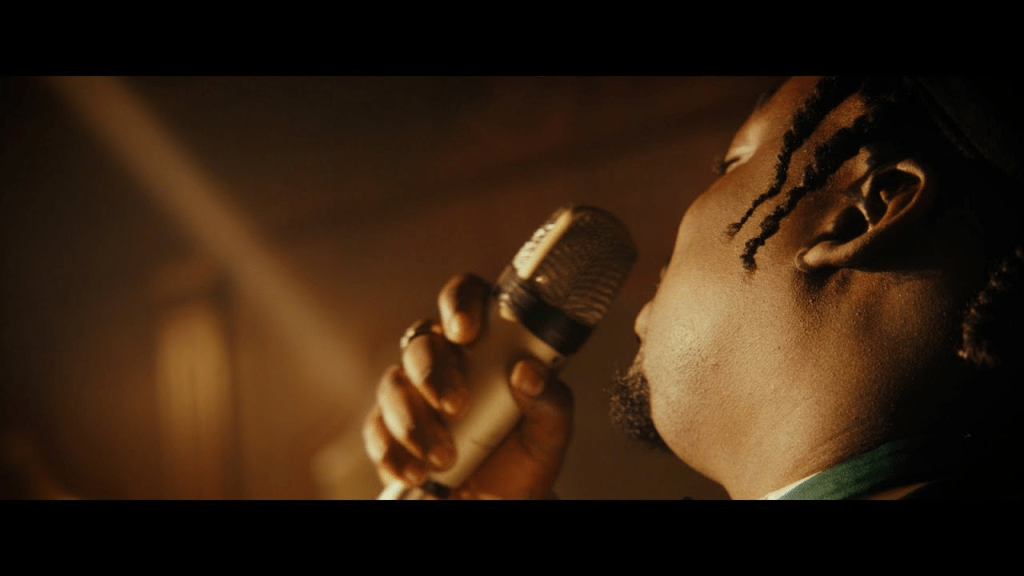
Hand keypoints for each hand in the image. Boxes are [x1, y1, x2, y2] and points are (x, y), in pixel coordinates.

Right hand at [363, 274, 573, 498]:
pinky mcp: (387, 430)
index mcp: (483, 343)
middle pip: (421, 343)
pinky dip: (393, 452)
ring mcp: (410, 394)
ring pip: (392, 385)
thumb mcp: (550, 431)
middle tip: (456, 406)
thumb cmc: (526, 456)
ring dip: (414, 423)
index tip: (466, 332)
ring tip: (445, 458)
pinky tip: (417, 472)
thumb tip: (528, 372)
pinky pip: (376, 430)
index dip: (459, 304)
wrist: (500, 503)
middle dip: (434, 374)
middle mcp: (441, 359)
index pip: (464, 298)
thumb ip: (550, 401)